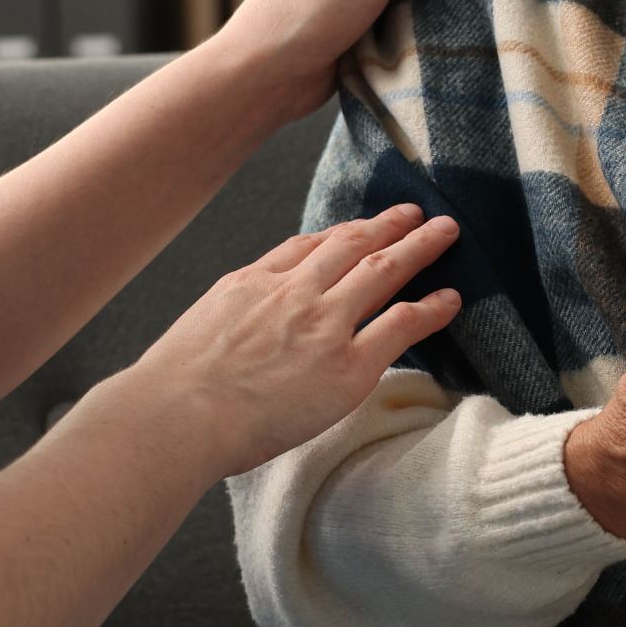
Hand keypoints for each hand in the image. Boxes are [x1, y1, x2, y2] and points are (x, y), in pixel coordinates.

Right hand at [131, 206, 463, 479]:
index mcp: (250, 284)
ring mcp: (323, 324)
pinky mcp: (347, 364)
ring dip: (418, 247)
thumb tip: (238, 334)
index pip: (304, 248)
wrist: (179, 413)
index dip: (338, 235)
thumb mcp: (195, 332)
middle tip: (413, 213)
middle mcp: (291, 293)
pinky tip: (450, 299)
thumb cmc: (175, 391)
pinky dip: (430, 307)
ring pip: (383, 271)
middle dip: (385, 226)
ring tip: (444, 233)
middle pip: (350, 245)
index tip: (358, 229)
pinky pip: (401, 324)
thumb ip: (229, 321)